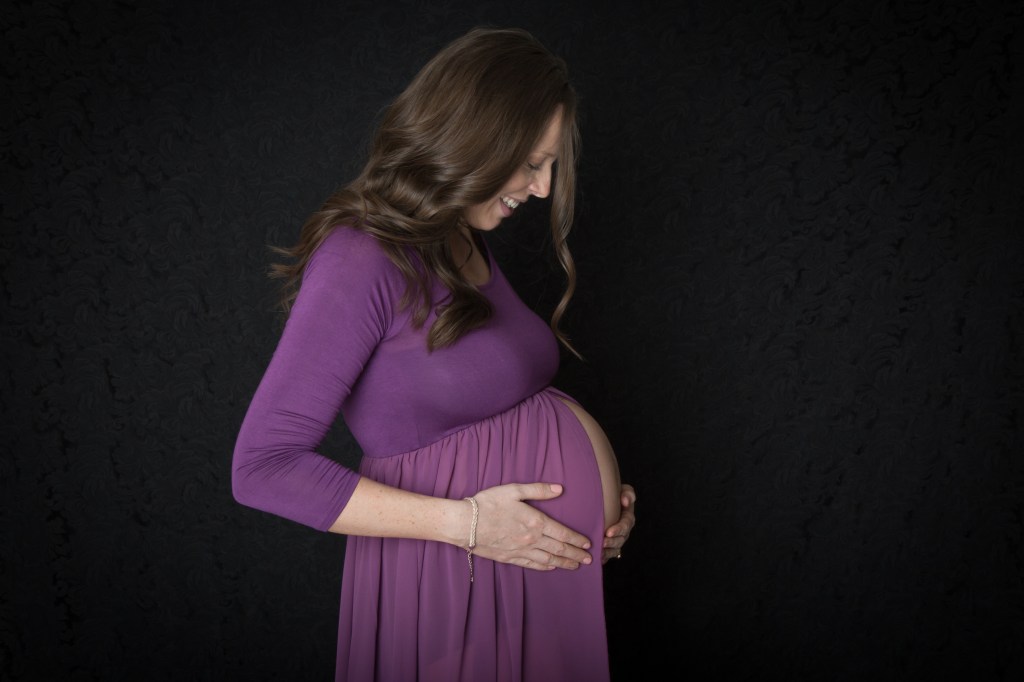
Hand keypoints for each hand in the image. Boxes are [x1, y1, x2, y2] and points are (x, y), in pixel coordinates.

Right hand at [470, 483, 593, 570]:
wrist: (464, 523)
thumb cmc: (487, 503)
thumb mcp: (513, 490)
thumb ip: (538, 490)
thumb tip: (559, 489)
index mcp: (535, 521)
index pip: (562, 533)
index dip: (577, 540)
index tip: (588, 544)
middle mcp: (531, 539)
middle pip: (559, 549)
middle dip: (576, 555)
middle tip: (589, 559)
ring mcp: (520, 551)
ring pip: (548, 560)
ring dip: (564, 563)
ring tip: (576, 566)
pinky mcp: (509, 558)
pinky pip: (532, 565)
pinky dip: (545, 567)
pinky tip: (551, 567)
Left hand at [601, 483, 635, 563]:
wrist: (605, 503)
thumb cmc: (614, 496)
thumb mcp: (624, 491)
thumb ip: (628, 493)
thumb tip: (625, 500)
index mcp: (627, 518)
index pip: (626, 525)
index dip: (618, 529)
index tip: (608, 532)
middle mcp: (624, 531)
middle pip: (620, 539)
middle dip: (612, 542)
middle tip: (602, 543)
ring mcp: (617, 540)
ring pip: (615, 549)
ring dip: (607, 552)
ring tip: (599, 553)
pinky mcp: (610, 547)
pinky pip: (608, 555)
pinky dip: (603, 558)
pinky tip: (597, 559)